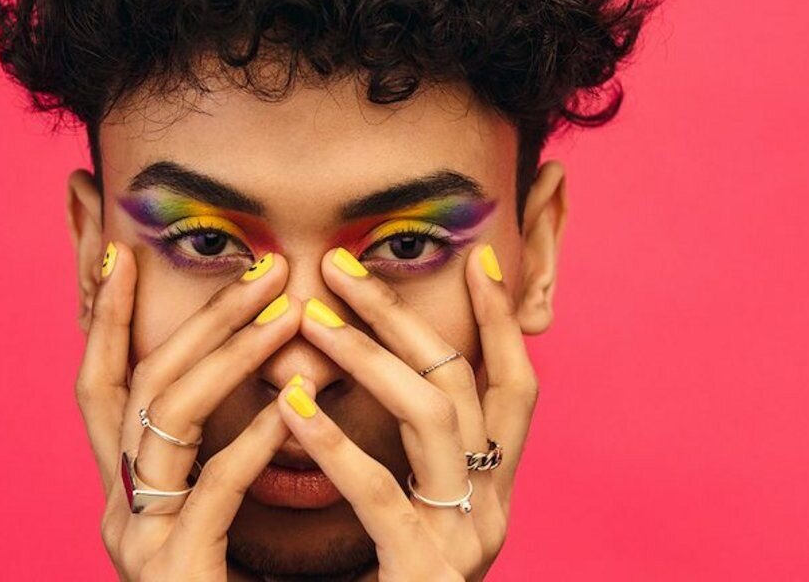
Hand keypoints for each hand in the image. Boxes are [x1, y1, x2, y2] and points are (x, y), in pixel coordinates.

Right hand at [75, 241, 303, 581]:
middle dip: (196, 317)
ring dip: (228, 357)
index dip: (101, 318)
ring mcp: (138, 540)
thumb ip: (212, 453)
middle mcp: (116, 508)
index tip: (118, 251)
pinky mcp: (173, 572)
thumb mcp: (210, 516)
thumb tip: (250, 382)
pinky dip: (250, 442)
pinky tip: (293, 406)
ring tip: (286, 312)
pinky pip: (210, 492)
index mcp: (123, 491)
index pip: (99, 384)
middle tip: (261, 266)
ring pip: (167, 421)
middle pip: (138, 386)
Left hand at [275, 244, 539, 580]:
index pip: (514, 387)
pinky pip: (384, 497)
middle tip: (341, 265)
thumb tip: (386, 372)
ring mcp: (466, 543)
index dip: (501, 323)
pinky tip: (294, 407)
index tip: (479, 258)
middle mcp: (492, 509)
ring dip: (373, 358)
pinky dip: (339, 445)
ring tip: (314, 319)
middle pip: (465, 384)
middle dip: (405, 315)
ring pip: (436, 419)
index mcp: (491, 490)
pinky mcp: (426, 577)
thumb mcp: (411, 516)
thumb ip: (411, 457)